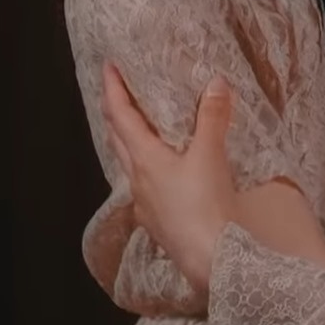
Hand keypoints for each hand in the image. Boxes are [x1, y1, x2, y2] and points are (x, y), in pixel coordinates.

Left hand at [100, 63, 239, 291]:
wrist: (210, 258)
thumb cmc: (204, 204)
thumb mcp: (210, 155)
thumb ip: (212, 118)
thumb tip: (216, 82)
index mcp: (144, 157)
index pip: (120, 115)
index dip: (113, 89)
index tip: (108, 67)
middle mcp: (136, 178)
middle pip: (116, 138)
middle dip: (114, 112)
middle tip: (118, 92)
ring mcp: (144, 202)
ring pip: (126, 163)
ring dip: (126, 140)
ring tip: (136, 127)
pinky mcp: (156, 220)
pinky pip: (142, 184)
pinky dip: (144, 166)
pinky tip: (158, 170)